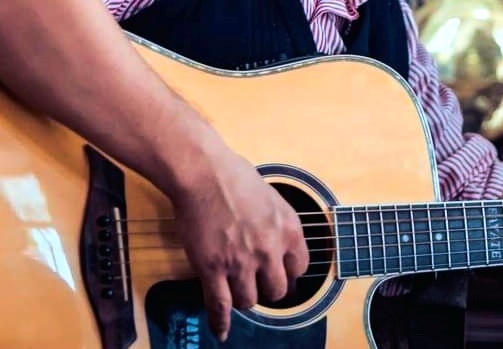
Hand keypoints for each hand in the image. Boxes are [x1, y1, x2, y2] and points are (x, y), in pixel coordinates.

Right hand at [171, 150, 309, 341]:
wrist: (202, 171)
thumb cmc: (233, 175)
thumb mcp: (271, 197)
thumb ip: (277, 224)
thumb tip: (276, 239)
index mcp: (289, 229)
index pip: (300, 267)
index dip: (287, 272)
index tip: (279, 272)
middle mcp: (270, 250)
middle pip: (276, 291)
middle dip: (265, 288)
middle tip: (254, 282)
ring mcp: (241, 261)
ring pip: (249, 300)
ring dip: (242, 297)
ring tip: (234, 289)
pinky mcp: (213, 268)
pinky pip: (220, 305)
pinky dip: (220, 321)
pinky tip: (222, 330)